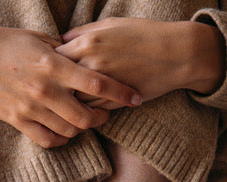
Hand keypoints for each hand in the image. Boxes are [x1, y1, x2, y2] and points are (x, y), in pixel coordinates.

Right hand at [0, 23, 141, 147]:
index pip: (96, 84)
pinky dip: (61, 139)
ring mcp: (30, 109)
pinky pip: (47, 140)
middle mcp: (44, 90)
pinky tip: (66, 132)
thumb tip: (87, 57)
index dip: (120, 93)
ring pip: (69, 131)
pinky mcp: (18, 121)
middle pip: (86, 117)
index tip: (136, 98)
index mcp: (52, 65)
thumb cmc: (5, 42)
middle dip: (103, 118)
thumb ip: (65, 51)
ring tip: (86, 121)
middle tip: (107, 114)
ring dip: (82, 129)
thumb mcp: (38, 38)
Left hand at [57, 17, 225, 108]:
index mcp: (88, 41)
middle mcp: (91, 63)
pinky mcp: (115, 102)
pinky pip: (91, 111)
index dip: (51, 66)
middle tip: (53, 91)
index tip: (51, 71)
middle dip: (55, 87)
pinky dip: (85, 112)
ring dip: (68, 104)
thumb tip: (62, 41)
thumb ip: (84, 32)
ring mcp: (103, 86)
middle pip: (60, 82)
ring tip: (65, 104)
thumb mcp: (111, 25)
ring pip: (73, 101)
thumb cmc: (144, 35)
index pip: (55, 58)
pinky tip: (84, 110)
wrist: (175, 54)